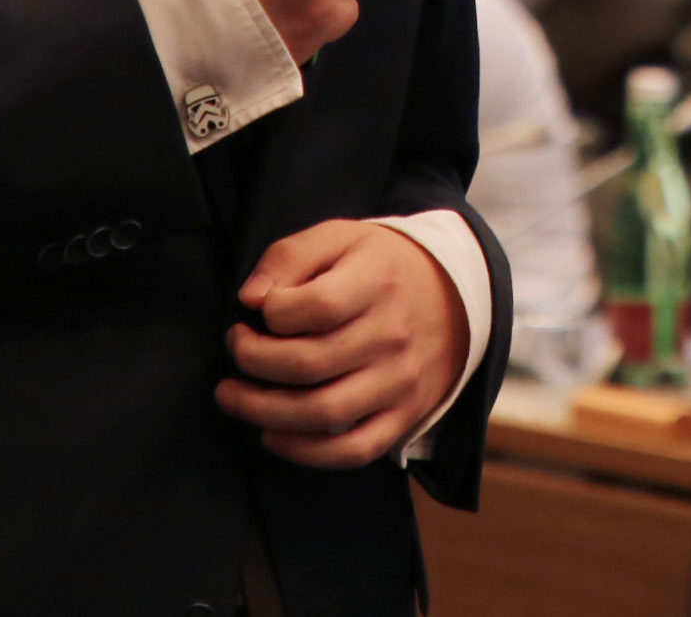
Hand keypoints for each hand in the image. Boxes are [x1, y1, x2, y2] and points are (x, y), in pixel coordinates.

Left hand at [216, 221, 467, 469]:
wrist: (456, 298)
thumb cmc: (381, 267)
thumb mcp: (340, 238)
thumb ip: (290, 256)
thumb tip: (251, 298)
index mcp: (377, 282)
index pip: (315, 306)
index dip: (271, 312)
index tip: (256, 309)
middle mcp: (392, 335)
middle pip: (308, 364)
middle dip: (252, 361)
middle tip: (236, 348)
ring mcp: (400, 381)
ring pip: (323, 412)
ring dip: (263, 411)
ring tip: (233, 396)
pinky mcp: (404, 416)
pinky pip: (353, 450)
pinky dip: (305, 452)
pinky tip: (272, 434)